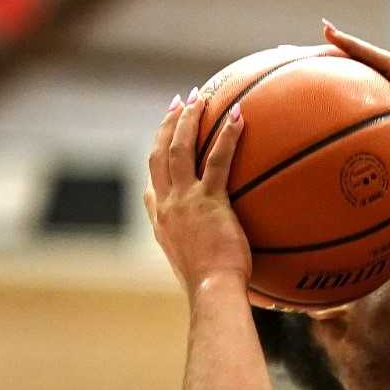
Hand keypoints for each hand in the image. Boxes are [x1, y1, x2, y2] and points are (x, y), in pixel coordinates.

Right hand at [144, 92, 251, 296]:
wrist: (212, 292)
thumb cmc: (212, 290)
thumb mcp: (198, 272)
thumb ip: (202, 256)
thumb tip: (224, 262)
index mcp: (161, 224)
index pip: (151, 187)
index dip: (155, 162)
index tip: (161, 144)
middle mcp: (167, 207)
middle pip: (159, 155)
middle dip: (168, 125)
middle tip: (179, 103)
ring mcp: (184, 201)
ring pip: (180, 149)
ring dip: (189, 119)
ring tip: (200, 97)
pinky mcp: (209, 201)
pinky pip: (218, 159)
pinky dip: (228, 135)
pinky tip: (239, 116)